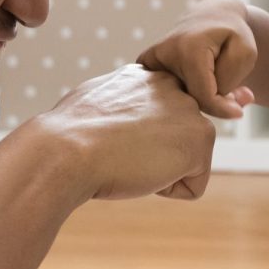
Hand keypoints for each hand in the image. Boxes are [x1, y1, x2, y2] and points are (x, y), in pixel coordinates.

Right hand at [32, 64, 218, 201]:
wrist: (67, 150)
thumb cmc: (69, 135)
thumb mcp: (95, 103)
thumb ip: (122, 105)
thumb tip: (122, 119)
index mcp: (147, 78)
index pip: (160, 123)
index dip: (136, 142)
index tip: (114, 140)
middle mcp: (174, 87)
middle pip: (176, 145)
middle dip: (153, 156)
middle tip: (120, 151)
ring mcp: (191, 111)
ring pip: (185, 164)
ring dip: (159, 172)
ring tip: (129, 158)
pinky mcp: (200, 139)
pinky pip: (192, 187)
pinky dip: (167, 190)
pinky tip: (141, 170)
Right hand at [137, 0, 259, 119]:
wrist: (210, 16)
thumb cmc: (231, 34)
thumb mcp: (246, 52)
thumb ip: (231, 81)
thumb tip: (210, 102)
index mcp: (188, 50)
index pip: (204, 98)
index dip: (224, 108)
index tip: (238, 110)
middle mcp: (162, 55)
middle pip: (189, 101)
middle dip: (213, 104)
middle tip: (234, 95)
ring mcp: (149, 61)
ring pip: (178, 100)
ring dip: (200, 99)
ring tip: (216, 84)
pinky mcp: (144, 66)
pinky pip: (166, 94)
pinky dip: (184, 94)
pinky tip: (196, 83)